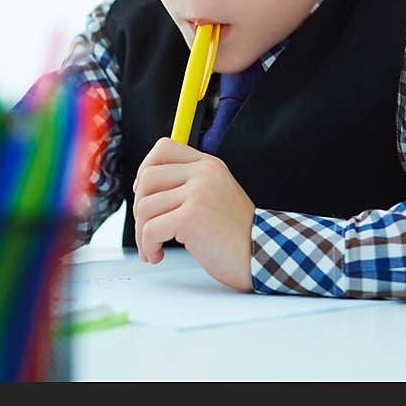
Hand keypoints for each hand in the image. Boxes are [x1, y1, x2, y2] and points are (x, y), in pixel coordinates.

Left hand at [133, 137, 254, 291]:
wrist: (265, 257)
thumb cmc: (236, 236)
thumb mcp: (215, 197)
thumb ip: (187, 186)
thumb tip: (143, 189)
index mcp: (209, 165)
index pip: (164, 148)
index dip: (145, 169)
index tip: (143, 194)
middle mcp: (204, 174)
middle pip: (148, 178)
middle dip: (139, 208)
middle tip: (147, 230)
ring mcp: (199, 193)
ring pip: (145, 206)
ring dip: (142, 234)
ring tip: (153, 248)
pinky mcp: (192, 217)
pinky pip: (150, 229)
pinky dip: (147, 246)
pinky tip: (158, 255)